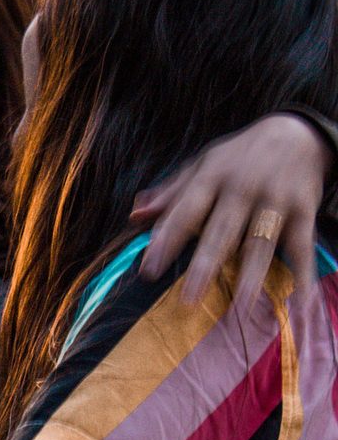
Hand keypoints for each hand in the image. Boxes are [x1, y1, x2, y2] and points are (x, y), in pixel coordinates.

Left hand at [132, 112, 329, 307]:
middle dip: (204, 266)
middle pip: (220, 233)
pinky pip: (301, 246)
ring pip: (259, 243)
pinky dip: (304, 273)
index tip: (149, 272)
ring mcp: (275, 200)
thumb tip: (134, 216)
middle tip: (188, 299)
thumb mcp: (202, 166)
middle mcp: (242, 189)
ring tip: (239, 307)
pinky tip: (302, 302)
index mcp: (211, 178)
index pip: (184, 213)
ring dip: (250, 276)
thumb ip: (169, 194)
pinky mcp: (303, 210)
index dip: (165, 242)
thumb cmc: (238, 157)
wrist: (297, 133)